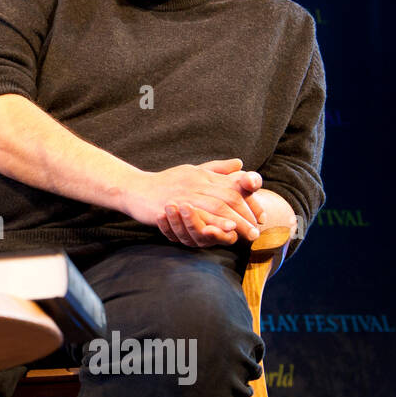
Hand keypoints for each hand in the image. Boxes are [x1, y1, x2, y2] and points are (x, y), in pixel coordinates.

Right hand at [125, 158, 263, 246]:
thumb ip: (217, 169)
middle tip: (258, 229)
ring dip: (236, 220)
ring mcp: (185, 193)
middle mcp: (197, 181)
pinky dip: (214, 221)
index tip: (261, 216)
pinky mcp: (173, 205)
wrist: (135, 189)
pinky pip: (197, 214)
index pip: (234, 186)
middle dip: (247, 213)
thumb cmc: (164, 182)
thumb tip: (240, 164)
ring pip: (217, 205)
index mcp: (204, 175)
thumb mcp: (192, 171)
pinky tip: (225, 229)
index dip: (250, 201)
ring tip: (248, 233)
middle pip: (230, 196)